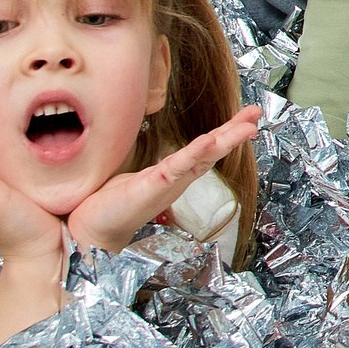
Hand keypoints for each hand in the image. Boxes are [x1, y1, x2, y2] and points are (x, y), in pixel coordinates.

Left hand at [65, 104, 261, 253]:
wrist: (92, 231)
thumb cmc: (111, 205)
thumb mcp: (136, 178)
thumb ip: (151, 168)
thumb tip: (154, 153)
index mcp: (174, 173)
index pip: (205, 147)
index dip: (227, 132)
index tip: (246, 116)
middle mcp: (176, 178)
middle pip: (212, 150)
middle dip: (235, 132)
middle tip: (256, 116)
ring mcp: (167, 182)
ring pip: (202, 157)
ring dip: (226, 140)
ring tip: (247, 127)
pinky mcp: (152, 186)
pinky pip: (178, 167)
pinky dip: (195, 153)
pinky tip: (209, 141)